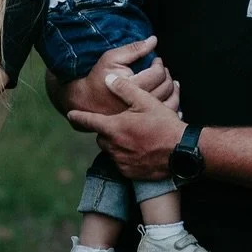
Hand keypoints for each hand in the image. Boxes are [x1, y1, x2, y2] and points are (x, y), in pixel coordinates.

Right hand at [64, 37, 179, 116]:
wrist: (86, 101)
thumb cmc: (97, 78)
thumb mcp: (111, 58)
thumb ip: (134, 49)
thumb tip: (153, 40)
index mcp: (133, 86)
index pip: (157, 74)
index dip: (159, 65)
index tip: (156, 61)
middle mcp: (139, 103)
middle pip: (165, 88)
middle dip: (167, 75)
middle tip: (162, 70)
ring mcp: (141, 114)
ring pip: (168, 101)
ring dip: (172, 89)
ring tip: (167, 81)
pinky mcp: (141, 121)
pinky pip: (164, 113)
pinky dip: (171, 104)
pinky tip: (170, 97)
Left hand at [68, 67, 187, 180]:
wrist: (181, 151)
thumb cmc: (163, 125)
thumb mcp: (145, 101)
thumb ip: (125, 89)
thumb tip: (109, 78)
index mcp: (114, 128)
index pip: (89, 121)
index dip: (79, 116)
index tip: (70, 114)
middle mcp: (113, 146)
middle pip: (101, 136)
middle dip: (108, 130)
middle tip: (124, 124)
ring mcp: (120, 161)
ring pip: (111, 150)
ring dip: (117, 143)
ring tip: (135, 137)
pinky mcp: (129, 172)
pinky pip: (120, 163)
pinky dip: (125, 157)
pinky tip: (140, 150)